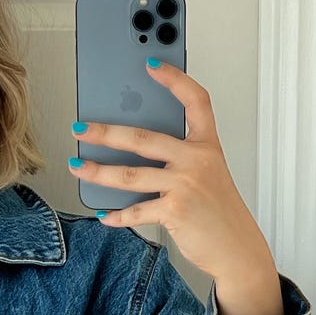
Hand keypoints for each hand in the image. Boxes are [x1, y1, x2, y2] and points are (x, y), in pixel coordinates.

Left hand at [68, 60, 278, 290]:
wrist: (237, 250)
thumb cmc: (219, 213)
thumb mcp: (208, 176)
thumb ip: (179, 159)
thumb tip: (134, 152)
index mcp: (208, 146)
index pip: (196, 101)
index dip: (175, 79)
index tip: (152, 64)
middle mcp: (198, 161)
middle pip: (144, 137)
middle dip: (106, 132)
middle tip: (81, 128)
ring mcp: (186, 185)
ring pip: (131, 174)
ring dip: (98, 171)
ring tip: (77, 167)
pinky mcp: (175, 211)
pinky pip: (136, 210)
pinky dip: (116, 215)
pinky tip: (103, 215)